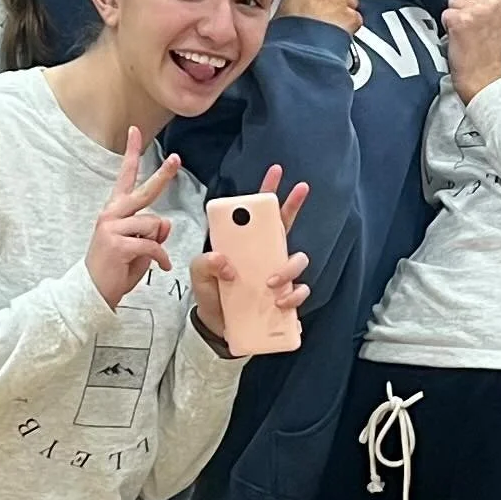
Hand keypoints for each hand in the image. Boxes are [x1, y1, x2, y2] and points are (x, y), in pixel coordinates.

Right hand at [86, 129, 183, 308]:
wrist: (92, 292)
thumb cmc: (114, 270)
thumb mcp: (139, 249)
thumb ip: (153, 233)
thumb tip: (165, 223)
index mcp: (115, 212)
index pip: (124, 177)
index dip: (131, 154)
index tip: (135, 131)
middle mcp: (112, 215)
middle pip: (144, 191)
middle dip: (162, 175)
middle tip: (176, 159)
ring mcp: (112, 228)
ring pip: (153, 224)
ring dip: (157, 243)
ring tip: (149, 258)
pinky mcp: (118, 244)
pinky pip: (153, 244)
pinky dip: (161, 258)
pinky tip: (161, 267)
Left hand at [189, 163, 311, 343]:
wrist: (218, 328)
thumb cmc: (212, 295)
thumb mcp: (199, 276)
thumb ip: (205, 263)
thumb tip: (224, 260)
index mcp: (245, 244)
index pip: (258, 214)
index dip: (268, 191)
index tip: (276, 171)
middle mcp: (265, 255)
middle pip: (286, 225)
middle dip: (294, 204)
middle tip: (301, 187)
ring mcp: (279, 276)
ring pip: (298, 260)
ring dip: (288, 269)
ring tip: (270, 284)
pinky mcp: (286, 299)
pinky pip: (300, 292)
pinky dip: (293, 297)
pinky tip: (280, 304)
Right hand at [275, 0, 386, 35]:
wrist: (297, 60)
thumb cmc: (285, 38)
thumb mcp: (282, 12)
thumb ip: (301, 1)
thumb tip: (312, 5)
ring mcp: (338, 0)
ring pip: (349, 1)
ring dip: (342, 12)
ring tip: (324, 28)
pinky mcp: (350, 16)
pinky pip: (354, 20)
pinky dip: (347, 28)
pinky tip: (333, 36)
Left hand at [445, 0, 500, 101]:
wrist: (485, 78)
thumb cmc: (486, 52)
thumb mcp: (494, 22)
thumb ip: (482, 0)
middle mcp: (496, 2)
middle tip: (473, 25)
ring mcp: (480, 10)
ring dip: (454, 13)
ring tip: (466, 33)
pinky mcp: (463, 18)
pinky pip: (446, 10)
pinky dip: (448, 24)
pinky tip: (459, 38)